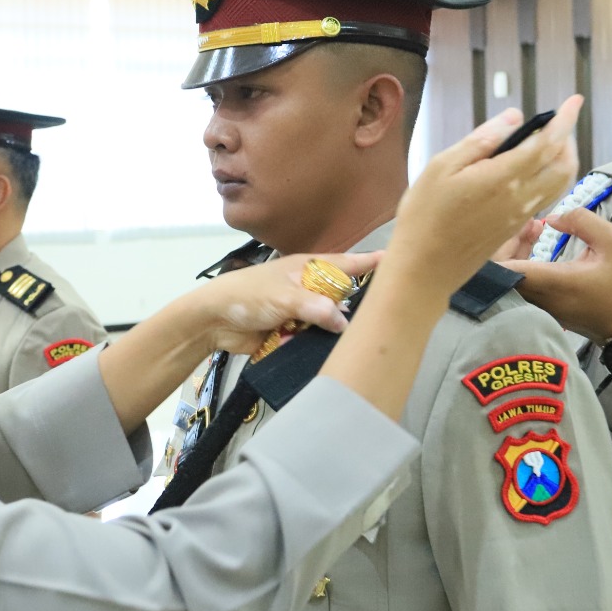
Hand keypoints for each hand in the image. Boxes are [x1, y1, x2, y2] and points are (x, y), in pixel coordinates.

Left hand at [189, 251, 381, 355]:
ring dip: (331, 331)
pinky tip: (319, 350)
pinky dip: (313, 345)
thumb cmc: (245, 295)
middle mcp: (308, 288)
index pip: (347, 264)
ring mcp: (302, 312)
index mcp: (308, 268)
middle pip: (343, 297)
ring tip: (347, 337)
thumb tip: (342, 322)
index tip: (397, 260)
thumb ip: (314, 307)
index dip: (371, 263)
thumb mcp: (283, 297)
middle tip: (379, 315)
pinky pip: (313, 340)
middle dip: (354, 307)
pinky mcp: (294, 333)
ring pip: (330, 323)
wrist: (214, 321)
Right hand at [389, 96, 582, 299]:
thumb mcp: (441, 167)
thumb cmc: (424, 215)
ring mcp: (521, 215)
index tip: (574, 101)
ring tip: (549, 143)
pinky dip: (554, 176)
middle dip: (567, 138)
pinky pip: (548, 197)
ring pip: (561, 183)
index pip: (547, 143)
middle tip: (555, 122)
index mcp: (503, 177)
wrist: (425, 268)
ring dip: (564, 158)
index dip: (565, 120)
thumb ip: (481, 141)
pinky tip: (534, 170)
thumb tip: (514, 118)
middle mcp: (521, 197)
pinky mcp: (516, 227)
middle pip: (564, 164)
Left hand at [500, 207, 611, 343]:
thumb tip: (550, 219)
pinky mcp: (536, 310)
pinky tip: (534, 245)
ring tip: (534, 228)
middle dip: (506, 241)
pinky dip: (519, 262)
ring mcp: (534, 306)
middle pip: (500, 271)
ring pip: (506, 278)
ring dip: (513, 250)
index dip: (498, 246)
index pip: (506, 269)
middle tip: (529, 222)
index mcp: (553, 281)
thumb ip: (582, 222)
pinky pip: (515, 285)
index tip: (512, 223)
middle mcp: (537, 296)